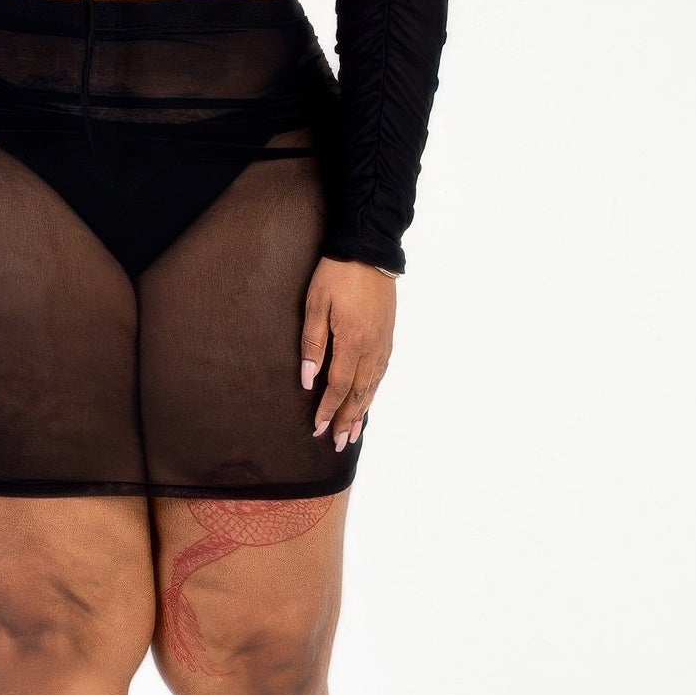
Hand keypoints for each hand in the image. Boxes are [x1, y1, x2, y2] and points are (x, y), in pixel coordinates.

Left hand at [300, 258, 395, 451]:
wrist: (368, 250)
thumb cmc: (336, 275)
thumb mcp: (315, 305)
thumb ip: (312, 344)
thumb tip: (307, 379)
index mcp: (352, 342)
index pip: (338, 387)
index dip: (328, 410)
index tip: (317, 428)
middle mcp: (372, 348)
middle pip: (359, 394)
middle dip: (347, 420)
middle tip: (338, 444)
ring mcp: (383, 342)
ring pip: (373, 386)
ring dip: (362, 411)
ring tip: (354, 433)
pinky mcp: (388, 335)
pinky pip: (381, 372)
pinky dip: (373, 391)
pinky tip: (368, 400)